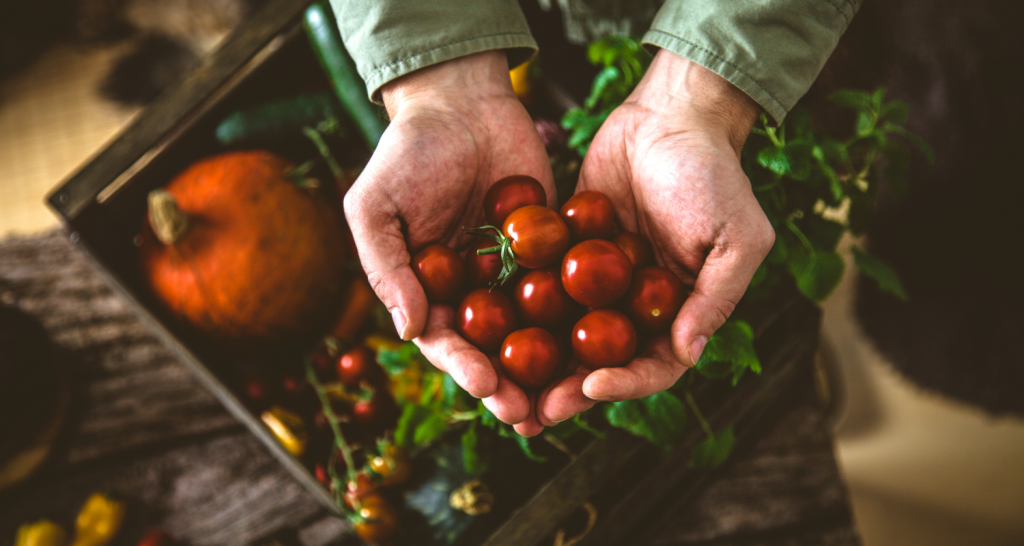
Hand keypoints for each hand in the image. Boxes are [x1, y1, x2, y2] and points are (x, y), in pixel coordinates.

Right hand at [343, 51, 552, 424]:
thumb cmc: (406, 153)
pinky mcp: (551, 248)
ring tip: (570, 396)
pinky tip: (604, 338)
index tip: (486, 386)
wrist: (461, 102)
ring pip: (534, 329)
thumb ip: (386, 266)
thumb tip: (408, 329)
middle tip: (533, 413)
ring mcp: (514, 272)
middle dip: (511, 384)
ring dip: (549, 366)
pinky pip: (567, 284)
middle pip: (493, 348)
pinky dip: (583, 312)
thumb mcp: (375, 206)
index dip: (464, 366)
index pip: (445, 341)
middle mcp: (473, 291)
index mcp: (428, 291)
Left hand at [517, 49, 774, 435]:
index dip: (625, 383)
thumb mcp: (736, 237)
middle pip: (603, 362)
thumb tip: (688, 353)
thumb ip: (715, 297)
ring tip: (504, 386)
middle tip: (534, 412)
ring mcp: (599, 282)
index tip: (591, 387)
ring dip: (539, 364)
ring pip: (566, 334)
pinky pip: (543, 287)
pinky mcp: (567, 252)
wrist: (670, 115)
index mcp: (680, 312)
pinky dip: (519, 309)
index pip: (655, 365)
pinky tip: (488, 327)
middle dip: (569, 389)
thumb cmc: (714, 174)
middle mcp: (637, 306)